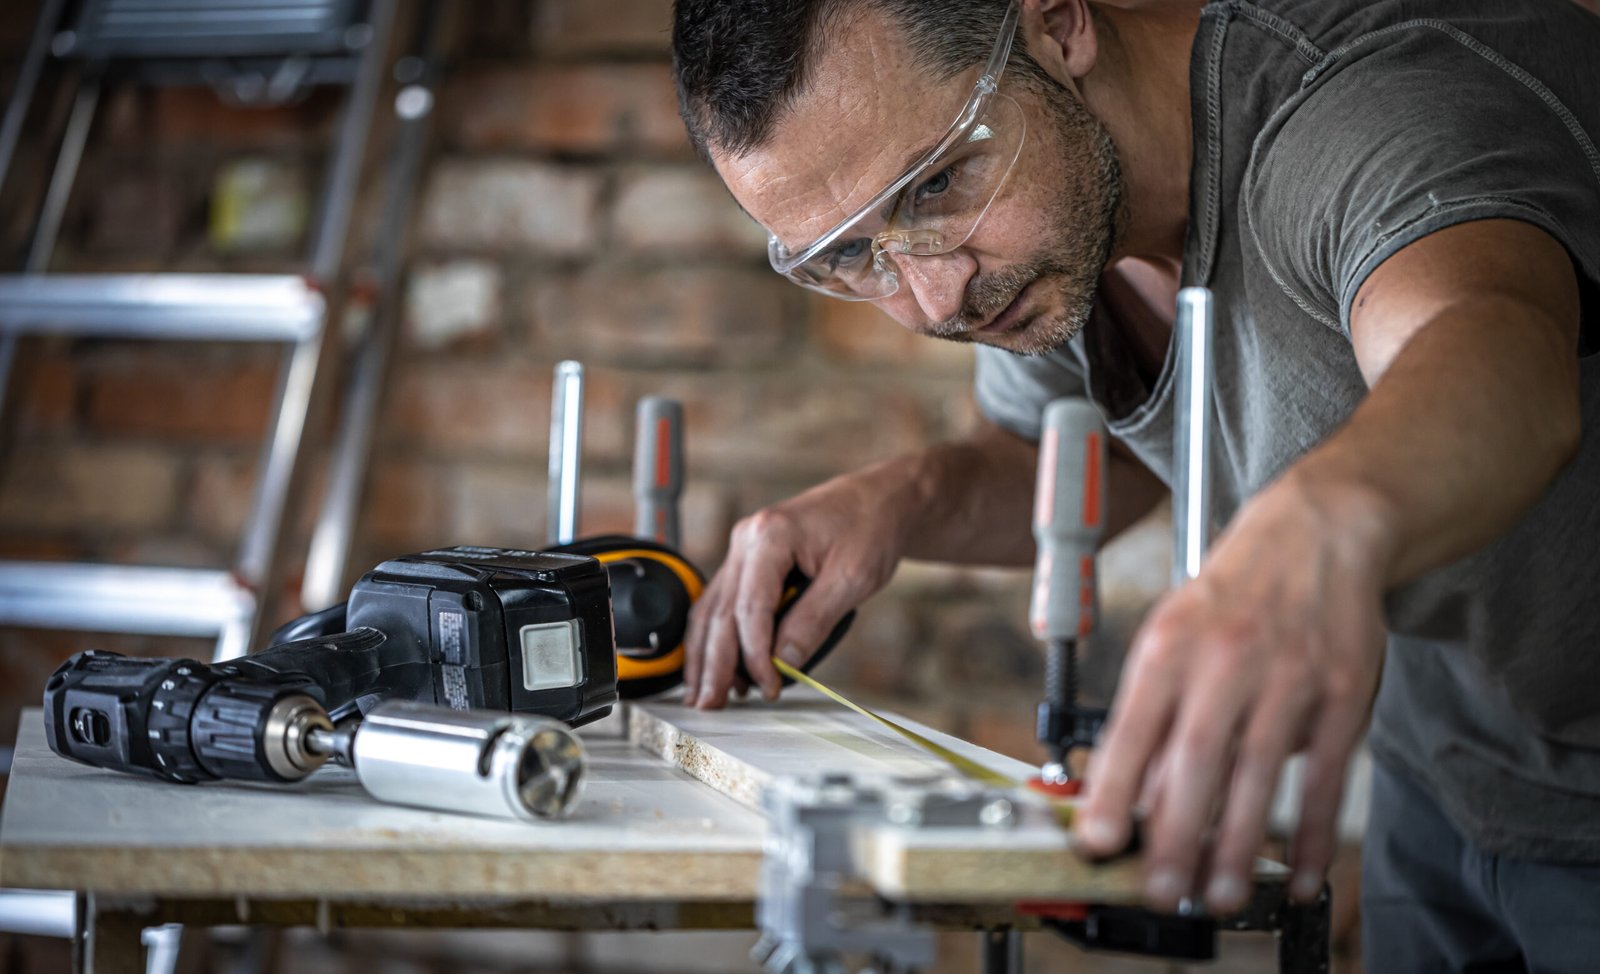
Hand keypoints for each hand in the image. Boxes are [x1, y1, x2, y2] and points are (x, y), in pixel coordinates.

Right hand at [683, 466, 913, 708]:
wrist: (879, 501)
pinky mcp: (748, 561)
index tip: (769, 687)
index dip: (754, 656)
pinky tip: (713, 664)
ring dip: (704, 654)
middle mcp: (746, 539)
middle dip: (714, 664)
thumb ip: (813, 621)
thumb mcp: (852, 579)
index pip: (749, 610)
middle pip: (720, 612)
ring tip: (703, 694)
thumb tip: (782, 663)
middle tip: (710, 705)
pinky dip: (716, 635)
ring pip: (711, 609)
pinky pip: (722, 602)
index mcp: (770, 536)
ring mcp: (743, 549)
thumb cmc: (870, 528)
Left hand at [1074, 471, 1391, 912]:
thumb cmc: (1229, 597)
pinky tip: (1298, 874)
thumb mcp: (1172, 638)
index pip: (1132, 726)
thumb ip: (1154, 714)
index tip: (1096, 841)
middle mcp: (1225, 658)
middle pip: (1196, 758)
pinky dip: (1311, 831)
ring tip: (1216, 895)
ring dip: (1236, 844)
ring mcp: (1289, 675)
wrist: (1313, 535)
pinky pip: (1325, 774)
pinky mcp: (1342, 692)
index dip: (1114, 789)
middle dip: (1174, 834)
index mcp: (1169, 645)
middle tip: (1159, 890)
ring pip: (1258, 773)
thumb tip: (1133, 797)